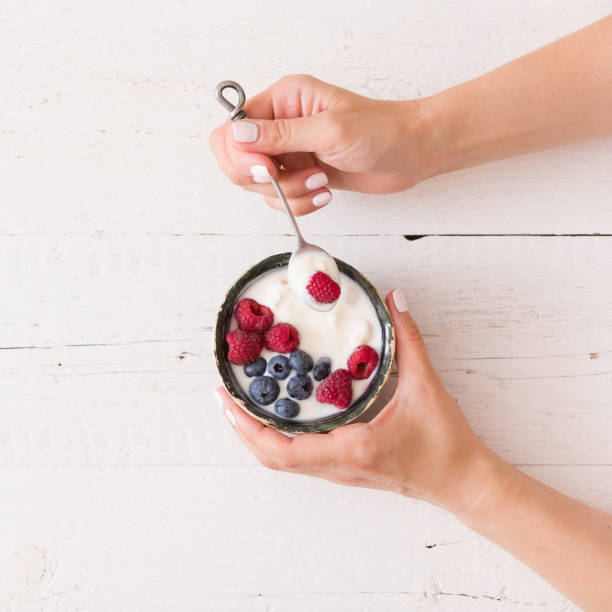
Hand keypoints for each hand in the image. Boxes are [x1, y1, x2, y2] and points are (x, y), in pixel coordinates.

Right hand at [209, 75, 436, 216]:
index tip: (269, 170)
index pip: (231, 130)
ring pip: (259, 186)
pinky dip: (298, 204)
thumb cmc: (380, 131)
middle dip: (265, 181)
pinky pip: (280, 199)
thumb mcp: (330, 130)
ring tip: (320, 183)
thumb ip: (282, 135)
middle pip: (237, 162)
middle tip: (297, 178)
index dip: (241, 156)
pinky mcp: (300, 175)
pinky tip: (323, 193)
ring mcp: (289, 153)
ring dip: (289, 194)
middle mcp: (279, 125)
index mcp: (282, 101)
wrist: (410, 153)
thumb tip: (238, 134)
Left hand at [215, 289, 491, 511]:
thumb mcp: (427, 384)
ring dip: (256, 436)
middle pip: (271, 459)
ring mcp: (340, 470)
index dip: (248, 426)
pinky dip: (277, 440)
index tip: (226, 400)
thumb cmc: (445, 442)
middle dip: (241, 429)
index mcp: (352, 445)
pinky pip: (299, 458)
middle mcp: (338, 464)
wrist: (461, 480)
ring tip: (242, 404)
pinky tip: (277, 416)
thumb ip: (408, 338)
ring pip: (283, 462)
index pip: (284, 449)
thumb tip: (394, 300)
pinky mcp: (345, 468)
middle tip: (224, 397)